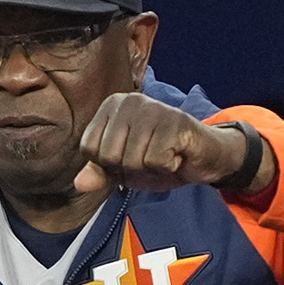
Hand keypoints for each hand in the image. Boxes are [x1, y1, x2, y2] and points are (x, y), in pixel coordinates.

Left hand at [73, 93, 272, 195]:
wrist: (204, 157)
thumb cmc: (159, 158)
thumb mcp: (123, 168)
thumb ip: (99, 172)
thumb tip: (79, 184)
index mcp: (111, 106)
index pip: (89, 148)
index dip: (108, 164)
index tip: (130, 156)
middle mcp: (130, 101)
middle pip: (109, 156)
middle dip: (129, 168)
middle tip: (149, 158)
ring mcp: (154, 109)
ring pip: (132, 160)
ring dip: (149, 169)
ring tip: (163, 155)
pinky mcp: (176, 122)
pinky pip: (156, 161)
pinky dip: (167, 167)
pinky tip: (176, 155)